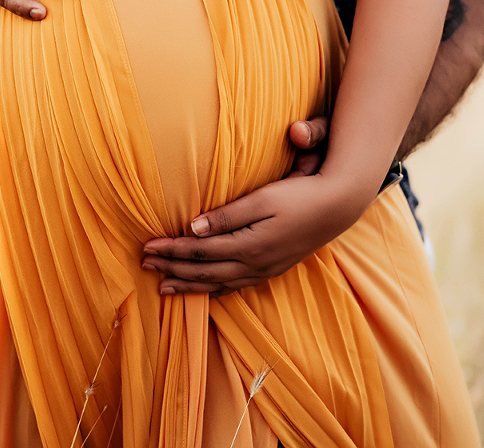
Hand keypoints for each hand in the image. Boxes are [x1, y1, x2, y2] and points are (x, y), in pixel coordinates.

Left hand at [141, 117, 376, 296]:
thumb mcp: (262, 198)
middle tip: (144, 265)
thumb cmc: (299, 195)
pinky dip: (213, 289)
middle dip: (172, 269)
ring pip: (217, 284)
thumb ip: (227, 215)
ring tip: (162, 287)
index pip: (199, 251)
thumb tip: (192, 228)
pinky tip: (202, 289)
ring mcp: (264, 271)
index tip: (147, 247)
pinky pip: (234, 286)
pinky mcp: (271, 270)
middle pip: (204, 271)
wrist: (338, 206)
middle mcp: (255, 265)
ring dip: (188, 284)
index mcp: (250, 246)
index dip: (170, 250)